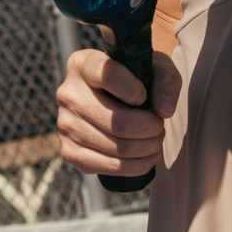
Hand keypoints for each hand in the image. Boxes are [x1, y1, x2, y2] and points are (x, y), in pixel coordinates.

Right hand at [56, 46, 180, 180]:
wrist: (112, 102)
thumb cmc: (135, 81)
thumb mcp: (155, 68)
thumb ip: (166, 80)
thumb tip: (164, 111)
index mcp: (83, 64)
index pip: (107, 75)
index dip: (133, 89)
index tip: (144, 97)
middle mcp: (68, 94)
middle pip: (117, 122)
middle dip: (150, 129)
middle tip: (159, 128)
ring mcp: (65, 125)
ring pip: (117, 147)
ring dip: (146, 148)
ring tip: (154, 141)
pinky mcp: (69, 151)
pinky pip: (108, 166)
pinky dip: (135, 166)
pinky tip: (144, 157)